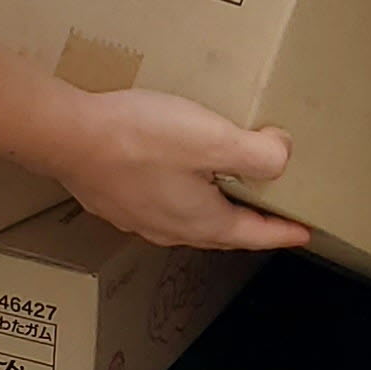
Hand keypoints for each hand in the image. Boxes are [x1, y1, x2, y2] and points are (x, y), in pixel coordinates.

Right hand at [46, 89, 306, 250]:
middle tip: (268, 212)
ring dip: (211, 210)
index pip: (255, 233)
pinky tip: (170, 174)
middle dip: (247, 224)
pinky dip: (179, 196)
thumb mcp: (212, 140)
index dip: (282, 231)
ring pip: (188, 220)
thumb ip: (259, 154)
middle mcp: (171, 229)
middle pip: (221, 231)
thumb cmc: (139, 139)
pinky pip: (158, 205)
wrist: (67, 136)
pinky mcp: (113, 201)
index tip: (303, 233)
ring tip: (222, 189)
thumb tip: (281, 155)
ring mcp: (138, 219)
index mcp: (202, 221)